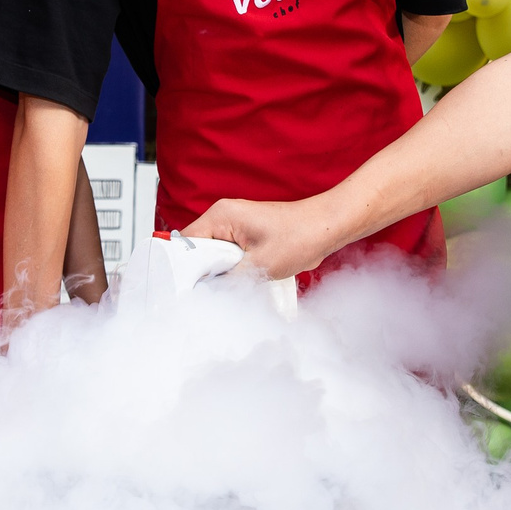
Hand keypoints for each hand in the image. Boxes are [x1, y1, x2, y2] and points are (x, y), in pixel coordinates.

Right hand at [189, 196, 343, 280]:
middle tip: (212, 290)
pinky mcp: (246, 237)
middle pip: (198, 250)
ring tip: (232, 283)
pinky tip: (242, 279)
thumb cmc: (300, 236)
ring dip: (221, 272)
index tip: (186, 289)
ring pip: (214, 256)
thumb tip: (208, 293)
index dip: (183, 267)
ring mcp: (235, 226)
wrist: (327, 228)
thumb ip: (228, 280)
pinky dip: (233, 269)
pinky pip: (228, 256)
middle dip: (205, 271)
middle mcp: (224, 217)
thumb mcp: (259, 266)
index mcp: (221, 216)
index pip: (187, 242)